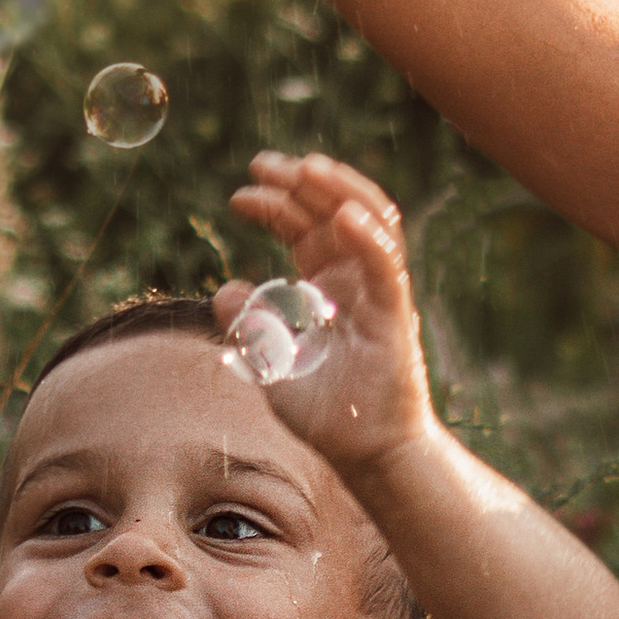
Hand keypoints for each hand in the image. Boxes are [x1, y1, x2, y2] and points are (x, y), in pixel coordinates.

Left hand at [219, 151, 439, 495]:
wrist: (367, 454)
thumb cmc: (329, 415)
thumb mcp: (270, 366)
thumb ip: (249, 328)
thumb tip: (223, 292)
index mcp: (328, 287)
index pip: (302, 228)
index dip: (273, 206)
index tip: (239, 197)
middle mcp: (356, 281)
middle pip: (332, 213)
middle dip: (299, 182)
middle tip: (261, 163)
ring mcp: (379, 294)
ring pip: (369, 223)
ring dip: (339, 192)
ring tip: (307, 168)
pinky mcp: (395, 315)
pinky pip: (387, 266)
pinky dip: (368, 238)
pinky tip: (342, 216)